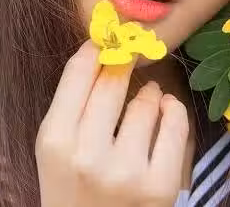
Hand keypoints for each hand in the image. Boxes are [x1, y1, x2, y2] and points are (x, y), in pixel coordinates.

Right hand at [36, 40, 189, 206]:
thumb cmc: (71, 190)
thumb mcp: (54, 149)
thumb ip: (72, 104)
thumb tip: (102, 48)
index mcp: (54, 141)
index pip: (78, 72)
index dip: (96, 48)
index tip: (107, 39)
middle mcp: (88, 154)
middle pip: (113, 81)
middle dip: (124, 63)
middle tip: (130, 57)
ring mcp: (126, 171)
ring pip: (146, 102)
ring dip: (148, 93)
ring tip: (145, 98)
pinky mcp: (160, 186)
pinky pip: (175, 125)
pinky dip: (173, 110)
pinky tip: (165, 110)